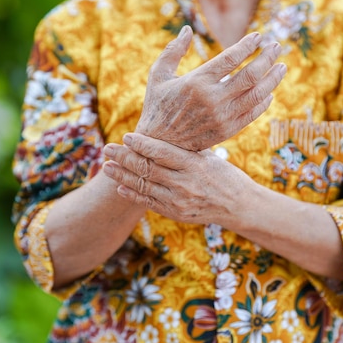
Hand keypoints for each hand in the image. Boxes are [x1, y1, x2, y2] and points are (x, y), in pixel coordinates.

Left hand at [102, 132, 256, 225]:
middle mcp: (185, 183)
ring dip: (122, 175)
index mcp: (194, 164)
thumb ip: (184, 147)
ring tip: (106, 167)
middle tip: (107, 149)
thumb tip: (159, 129)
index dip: (141, 144)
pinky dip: (132, 194)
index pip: (161, 152)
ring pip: (143, 185)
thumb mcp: (207, 156)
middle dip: (124, 157)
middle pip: (147, 168)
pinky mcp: (175, 213)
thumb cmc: (222, 174)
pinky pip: (148, 202)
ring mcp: (178, 200)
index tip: (126, 136)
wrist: (236, 205)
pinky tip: (120, 186)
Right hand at [137, 25, 285, 150]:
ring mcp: (221, 116)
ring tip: (281, 67)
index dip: (247, 45)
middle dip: (267, 58)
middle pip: (250, 75)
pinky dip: (264, 102)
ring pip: (257, 94)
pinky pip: (252, 114)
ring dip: (272, 79)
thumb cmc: (157, 106)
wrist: (158, 145)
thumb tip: (188, 29)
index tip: (258, 36)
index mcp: (196, 81)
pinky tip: (269, 92)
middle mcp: (212, 99)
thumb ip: (172, 51)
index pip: (231, 58)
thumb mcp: (157, 75)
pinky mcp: (226, 131)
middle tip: (276, 46)